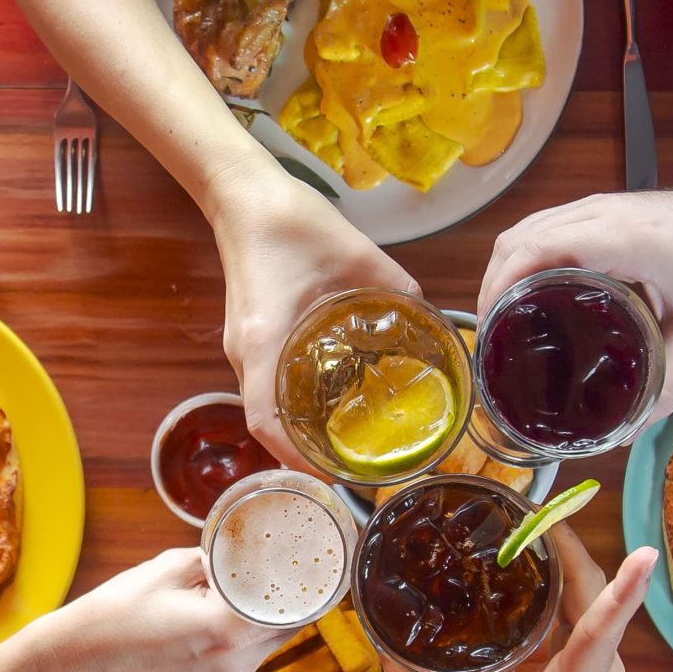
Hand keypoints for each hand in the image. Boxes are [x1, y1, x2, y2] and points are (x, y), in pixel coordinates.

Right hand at [28, 547, 290, 671]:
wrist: (81, 658)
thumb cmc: (117, 612)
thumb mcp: (169, 568)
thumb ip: (214, 559)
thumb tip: (238, 554)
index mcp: (228, 630)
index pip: (294, 609)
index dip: (308, 585)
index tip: (317, 562)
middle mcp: (236, 663)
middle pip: (288, 628)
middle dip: (290, 599)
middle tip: (291, 566)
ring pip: (270, 643)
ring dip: (268, 616)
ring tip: (258, 585)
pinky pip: (249, 655)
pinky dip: (249, 633)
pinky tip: (233, 611)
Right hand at [211, 164, 417, 466]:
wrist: (245, 195)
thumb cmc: (295, 224)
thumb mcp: (362, 257)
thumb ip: (399, 291)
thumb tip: (431, 320)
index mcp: (266, 340)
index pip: (268, 422)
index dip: (298, 459)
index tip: (336, 476)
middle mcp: (246, 352)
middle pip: (266, 424)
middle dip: (304, 454)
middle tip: (351, 466)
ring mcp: (240, 346)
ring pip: (263, 406)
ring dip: (295, 431)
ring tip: (341, 441)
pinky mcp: (245, 334)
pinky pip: (264, 384)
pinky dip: (290, 403)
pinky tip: (325, 400)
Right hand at [386, 528, 657, 671]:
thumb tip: (385, 656)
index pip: (603, 623)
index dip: (624, 587)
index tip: (646, 553)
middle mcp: (598, 662)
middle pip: (591, 586)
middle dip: (562, 538)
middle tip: (519, 503)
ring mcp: (596, 657)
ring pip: (587, 587)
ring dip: (558, 549)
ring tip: (516, 515)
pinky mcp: (585, 657)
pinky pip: (577, 602)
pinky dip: (553, 573)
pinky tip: (519, 555)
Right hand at [481, 163, 672, 417]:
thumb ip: (667, 386)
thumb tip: (626, 431)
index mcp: (627, 240)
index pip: (539, 248)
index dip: (501, 285)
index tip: (490, 330)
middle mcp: (606, 213)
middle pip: (520, 236)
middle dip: (492, 284)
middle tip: (493, 339)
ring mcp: (603, 205)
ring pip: (529, 226)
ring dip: (506, 268)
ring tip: (502, 321)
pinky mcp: (606, 208)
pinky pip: (548, 225)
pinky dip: (526, 255)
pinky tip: (529, 294)